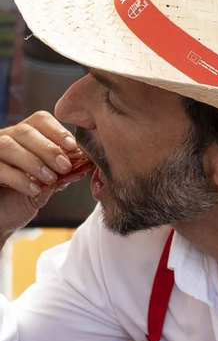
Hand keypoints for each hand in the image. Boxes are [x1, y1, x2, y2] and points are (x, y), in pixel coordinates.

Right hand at [0, 111, 83, 235]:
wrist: (0, 219)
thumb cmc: (22, 199)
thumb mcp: (47, 185)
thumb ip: (62, 173)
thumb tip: (85, 164)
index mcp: (24, 138)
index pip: (40, 120)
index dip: (57, 131)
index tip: (73, 147)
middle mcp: (5, 140)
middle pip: (25, 131)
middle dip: (48, 148)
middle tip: (64, 166)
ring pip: (8, 145)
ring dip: (33, 161)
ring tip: (49, 178)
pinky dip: (19, 177)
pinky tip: (34, 189)